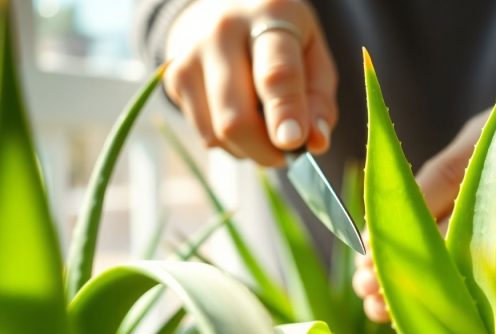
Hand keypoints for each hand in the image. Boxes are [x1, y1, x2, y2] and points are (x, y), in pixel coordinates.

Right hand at [163, 0, 336, 164]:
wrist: (225, 8)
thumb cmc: (282, 39)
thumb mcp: (314, 54)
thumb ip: (319, 100)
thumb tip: (315, 143)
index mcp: (270, 15)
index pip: (276, 73)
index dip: (285, 112)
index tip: (293, 142)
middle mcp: (223, 32)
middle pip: (236, 117)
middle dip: (265, 150)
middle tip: (287, 154)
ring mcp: (190, 56)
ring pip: (218, 134)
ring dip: (249, 149)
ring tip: (265, 127)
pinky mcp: (173, 79)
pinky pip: (206, 136)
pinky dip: (231, 143)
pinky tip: (242, 117)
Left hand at [353, 97, 495, 321]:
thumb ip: (449, 180)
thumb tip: (381, 240)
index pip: (450, 170)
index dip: (404, 213)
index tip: (367, 249)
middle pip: (473, 208)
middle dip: (418, 251)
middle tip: (371, 286)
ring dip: (444, 276)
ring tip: (398, 304)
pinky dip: (483, 288)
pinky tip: (452, 301)